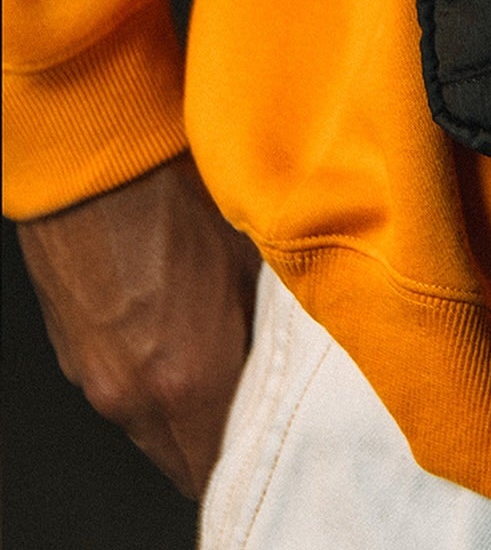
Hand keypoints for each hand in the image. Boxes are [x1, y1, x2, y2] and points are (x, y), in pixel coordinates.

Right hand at [16, 152, 259, 498]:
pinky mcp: (71, 351)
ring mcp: (93, 375)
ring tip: (222, 359)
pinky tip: (176, 333)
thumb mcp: (251, 254)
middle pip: (183, 456)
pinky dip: (149, 379)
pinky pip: (120, 390)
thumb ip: (270, 321)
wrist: (93, 150)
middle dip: (221, 435)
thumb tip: (296, 343)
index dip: (254, 447)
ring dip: (184, 409)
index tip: (279, 428)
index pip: (220, 464)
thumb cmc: (175, 189)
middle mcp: (133, 395)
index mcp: (187, 379)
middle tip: (257, 397)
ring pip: (150, 427)